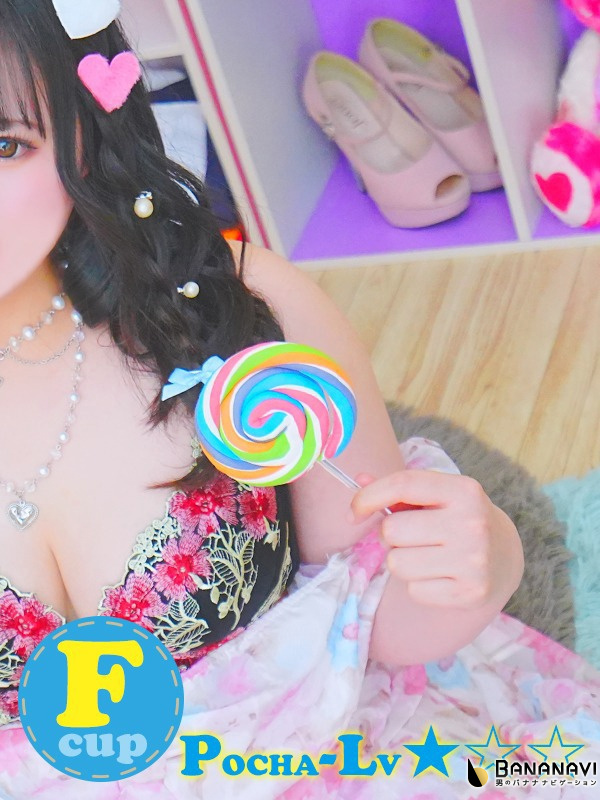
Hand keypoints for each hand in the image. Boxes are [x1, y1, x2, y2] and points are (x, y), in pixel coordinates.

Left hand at [350, 469, 523, 610]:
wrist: (503, 555)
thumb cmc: (456, 518)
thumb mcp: (437, 495)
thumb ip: (398, 488)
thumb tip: (359, 479)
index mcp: (463, 490)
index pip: (402, 484)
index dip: (368, 496)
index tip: (354, 511)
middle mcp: (472, 523)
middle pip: (392, 530)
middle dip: (391, 534)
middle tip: (411, 536)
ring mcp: (473, 560)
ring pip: (397, 563)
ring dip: (402, 560)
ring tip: (425, 554)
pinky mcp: (469, 593)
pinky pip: (414, 590)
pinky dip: (418, 584)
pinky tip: (439, 574)